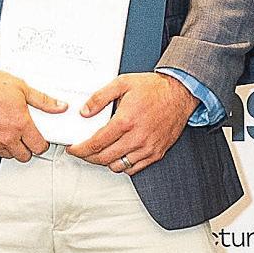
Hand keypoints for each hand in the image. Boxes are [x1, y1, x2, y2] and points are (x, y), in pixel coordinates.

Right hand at [0, 67, 65, 160]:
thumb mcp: (21, 88)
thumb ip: (43, 100)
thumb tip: (60, 106)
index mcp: (20, 124)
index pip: (39, 147)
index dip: (41, 143)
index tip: (39, 139)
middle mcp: (6, 137)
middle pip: (24, 156)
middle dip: (26, 147)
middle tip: (23, 135)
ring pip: (6, 154)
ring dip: (9, 147)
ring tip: (6, 131)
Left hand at [67, 72, 197, 172]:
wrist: (180, 93)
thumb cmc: (154, 88)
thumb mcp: (122, 83)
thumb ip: (100, 97)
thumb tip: (85, 112)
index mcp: (126, 121)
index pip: (96, 143)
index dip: (80, 149)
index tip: (74, 148)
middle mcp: (137, 137)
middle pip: (104, 158)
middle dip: (88, 157)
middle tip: (83, 151)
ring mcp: (148, 148)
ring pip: (118, 166)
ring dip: (105, 161)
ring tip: (100, 152)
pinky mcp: (156, 153)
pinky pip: (134, 168)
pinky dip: (122, 165)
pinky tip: (118, 154)